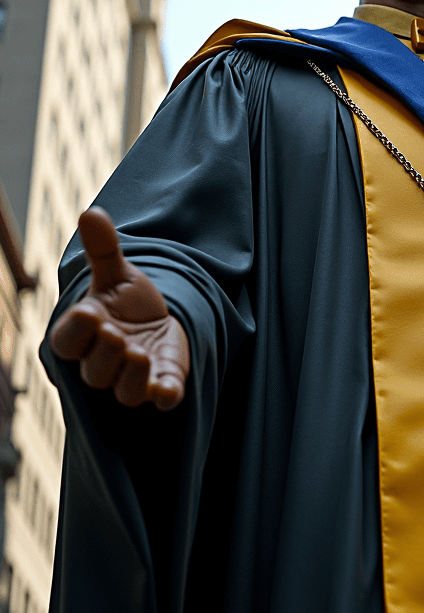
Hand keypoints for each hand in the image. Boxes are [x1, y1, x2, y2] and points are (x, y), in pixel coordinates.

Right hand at [49, 207, 189, 409]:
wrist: (162, 320)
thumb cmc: (130, 301)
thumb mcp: (119, 274)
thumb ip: (104, 249)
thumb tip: (91, 212)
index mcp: (84, 335)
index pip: (67, 342)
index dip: (75, 330)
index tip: (90, 311)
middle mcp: (103, 362)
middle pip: (93, 372)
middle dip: (104, 354)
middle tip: (116, 333)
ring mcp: (133, 377)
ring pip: (123, 391)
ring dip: (130, 375)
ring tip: (140, 352)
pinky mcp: (162, 384)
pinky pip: (159, 400)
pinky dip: (162, 397)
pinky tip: (167, 391)